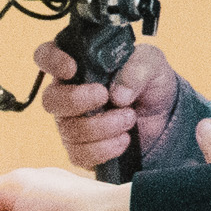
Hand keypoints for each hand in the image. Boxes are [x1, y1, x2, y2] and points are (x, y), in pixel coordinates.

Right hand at [37, 39, 177, 171]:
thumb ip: (138, 69)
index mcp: (79, 64)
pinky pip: (79, 154)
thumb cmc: (149, 83)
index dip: (52, 61)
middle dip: (77, 100)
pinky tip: (123, 139)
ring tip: (129, 118)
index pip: (46, 56)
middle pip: (50, 99)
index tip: (71, 68)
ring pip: (69, 129)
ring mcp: (72, 122)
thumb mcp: (152, 64)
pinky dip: (104, 149)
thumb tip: (118, 94)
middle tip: (104, 96)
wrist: (163, 117)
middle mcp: (68, 93)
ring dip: (102, 126)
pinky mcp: (82, 148)